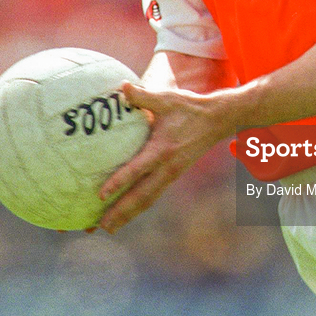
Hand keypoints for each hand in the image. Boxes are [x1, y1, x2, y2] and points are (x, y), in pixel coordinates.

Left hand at [97, 80, 231, 232]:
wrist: (217, 120)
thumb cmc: (189, 107)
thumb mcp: (166, 99)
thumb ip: (143, 95)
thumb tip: (121, 86)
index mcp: (163, 150)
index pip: (138, 169)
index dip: (120, 182)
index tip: (101, 195)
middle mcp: (167, 167)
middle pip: (141, 196)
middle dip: (120, 212)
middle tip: (98, 226)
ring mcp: (171, 174)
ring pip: (147, 200)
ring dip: (127, 215)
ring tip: (107, 228)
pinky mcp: (173, 176)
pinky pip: (153, 195)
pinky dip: (138, 207)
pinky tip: (125, 214)